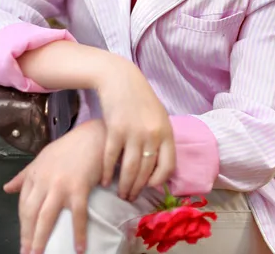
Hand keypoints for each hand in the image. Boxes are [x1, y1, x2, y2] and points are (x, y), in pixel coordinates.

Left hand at [3, 118, 105, 253]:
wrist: (93, 135)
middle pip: (31, 214)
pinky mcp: (79, 187)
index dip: (22, 225)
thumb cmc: (70, 147)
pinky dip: (78, 233)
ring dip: (41, 240)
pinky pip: (77, 215)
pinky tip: (79, 248)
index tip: (23, 241)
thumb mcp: (43, 157)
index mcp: (35, 173)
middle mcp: (44, 180)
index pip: (23, 204)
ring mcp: (60, 184)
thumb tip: (7, 188)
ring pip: (46, 217)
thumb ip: (25, 175)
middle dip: (28, 237)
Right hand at [97, 58, 175, 201]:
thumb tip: (159, 164)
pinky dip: (108, 172)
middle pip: (146, 171)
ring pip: (130, 169)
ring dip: (125, 185)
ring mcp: (134, 132)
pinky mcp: (115, 130)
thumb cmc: (139, 97)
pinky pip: (112, 158)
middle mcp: (152, 134)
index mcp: (166, 131)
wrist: (120, 78)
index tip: (149, 186)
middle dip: (138, 188)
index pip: (168, 166)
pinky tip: (106, 179)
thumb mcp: (158, 115)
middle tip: (130, 197)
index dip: (159, 180)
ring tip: (120, 193)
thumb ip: (160, 137)